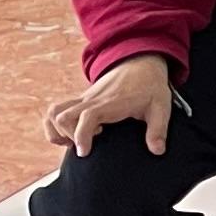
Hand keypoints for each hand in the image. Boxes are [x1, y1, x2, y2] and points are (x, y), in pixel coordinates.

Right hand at [44, 53, 172, 157]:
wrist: (141, 63)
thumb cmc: (151, 86)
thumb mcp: (161, 107)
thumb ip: (158, 129)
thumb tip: (158, 151)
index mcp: (111, 102)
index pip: (88, 116)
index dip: (81, 135)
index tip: (85, 152)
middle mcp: (92, 100)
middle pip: (63, 116)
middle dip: (69, 136)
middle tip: (87, 145)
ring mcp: (83, 99)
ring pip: (55, 112)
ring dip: (58, 130)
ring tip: (75, 140)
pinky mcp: (80, 100)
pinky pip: (56, 110)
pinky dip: (54, 124)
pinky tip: (71, 134)